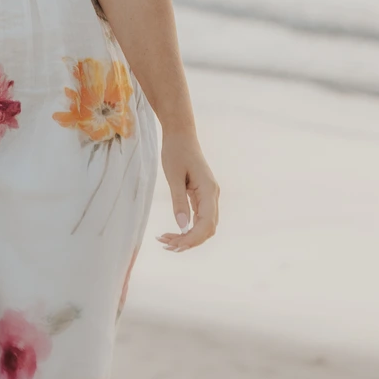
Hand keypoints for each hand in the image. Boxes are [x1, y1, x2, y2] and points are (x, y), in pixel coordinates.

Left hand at [156, 134, 219, 251]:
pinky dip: (188, 227)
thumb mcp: (173, 175)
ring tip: (166, 241)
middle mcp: (213, 195)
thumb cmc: (175, 150)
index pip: (206, 224)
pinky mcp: (202, 195)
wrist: (180, 133)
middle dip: (189, 241)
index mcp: (209, 190)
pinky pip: (199, 218)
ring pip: (203, 226)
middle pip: (207, 229)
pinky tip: (173, 233)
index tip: (175, 246)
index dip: (193, 239)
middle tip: (166, 245)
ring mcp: (209, 196)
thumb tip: (182, 227)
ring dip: (188, 236)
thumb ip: (179, 201)